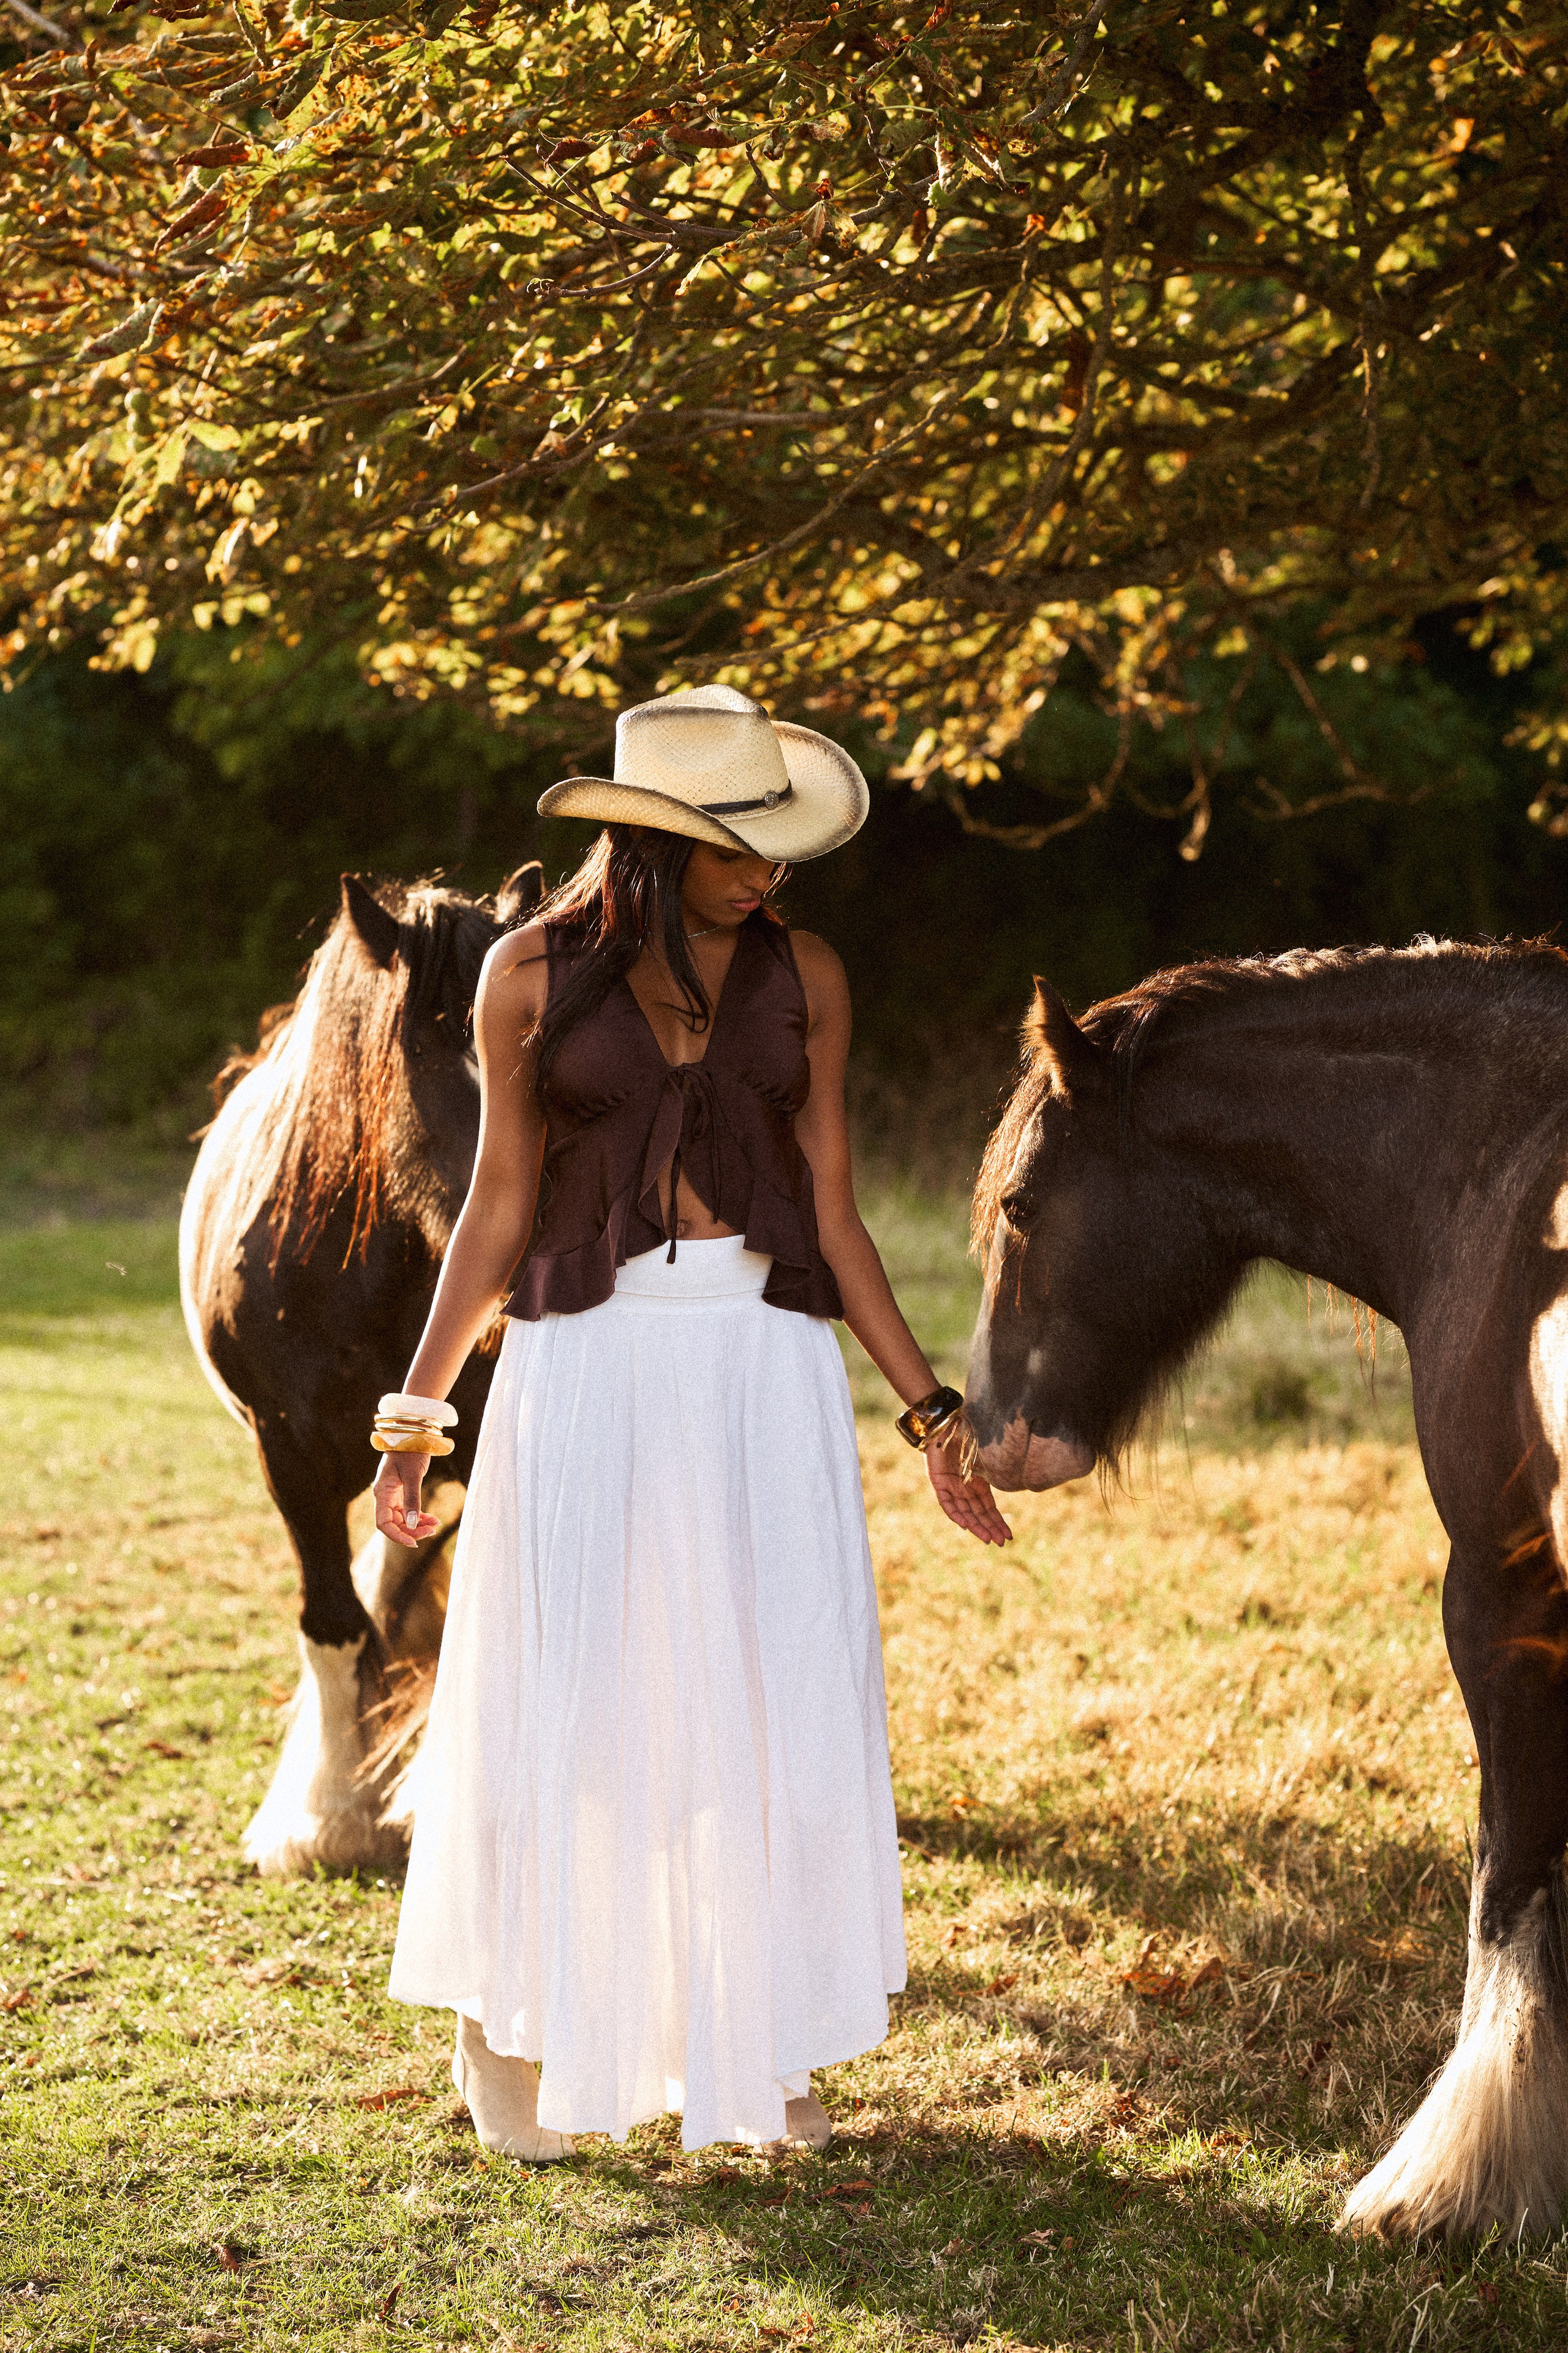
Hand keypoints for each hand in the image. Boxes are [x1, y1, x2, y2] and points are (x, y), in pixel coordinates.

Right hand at [372, 1453, 440, 1549]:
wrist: (412, 1435)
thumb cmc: (410, 1451)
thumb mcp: (413, 1475)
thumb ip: (413, 1499)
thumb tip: (413, 1524)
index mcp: (382, 1492)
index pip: (383, 1523)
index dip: (397, 1536)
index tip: (414, 1543)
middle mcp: (384, 1496)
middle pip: (394, 1524)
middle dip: (412, 1530)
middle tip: (432, 1530)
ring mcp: (392, 1495)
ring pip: (402, 1519)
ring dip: (418, 1525)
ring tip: (435, 1524)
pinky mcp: (401, 1492)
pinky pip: (408, 1511)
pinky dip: (419, 1516)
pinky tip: (432, 1518)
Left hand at [925, 1430, 1011, 1545]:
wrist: (946, 1422)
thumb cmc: (968, 1433)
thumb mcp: (986, 1453)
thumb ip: (996, 1466)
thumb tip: (1016, 1473)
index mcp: (978, 1482)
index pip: (989, 1507)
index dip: (998, 1521)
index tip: (1009, 1535)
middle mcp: (965, 1488)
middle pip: (978, 1513)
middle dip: (989, 1528)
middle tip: (1001, 1543)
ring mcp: (952, 1487)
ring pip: (964, 1512)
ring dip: (975, 1526)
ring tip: (987, 1539)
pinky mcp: (938, 1482)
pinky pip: (947, 1503)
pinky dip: (955, 1514)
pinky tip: (965, 1525)